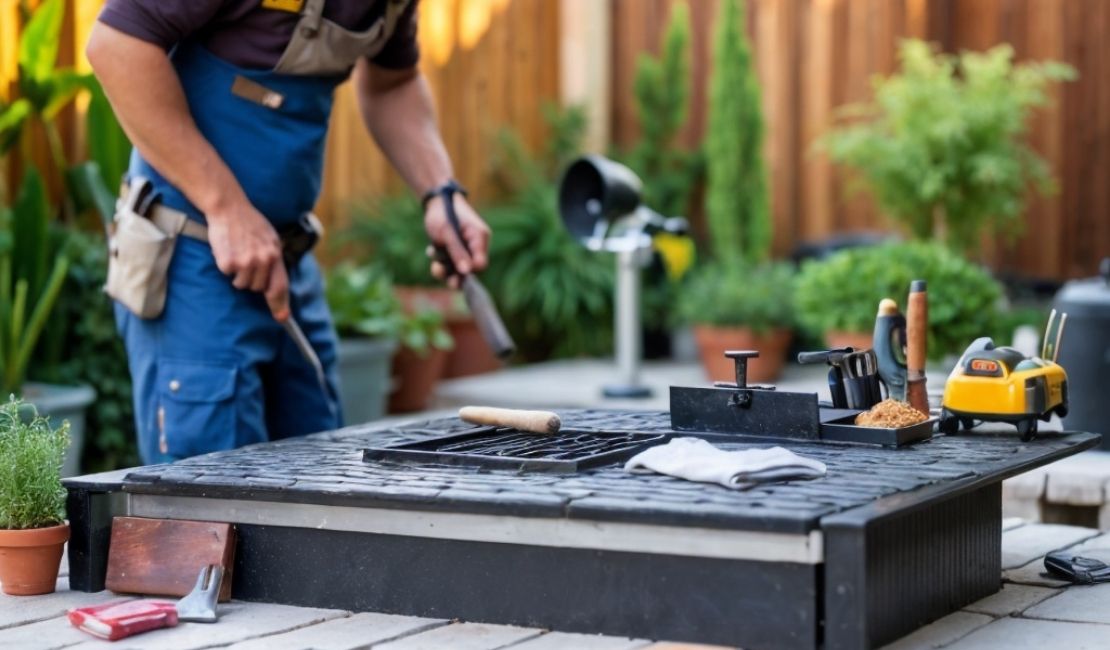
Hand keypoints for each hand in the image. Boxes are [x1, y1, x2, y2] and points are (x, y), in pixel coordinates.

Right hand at [206, 201, 289, 321]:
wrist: (229, 207)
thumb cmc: (249, 222)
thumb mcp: (269, 237)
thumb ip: (273, 258)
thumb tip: (274, 284)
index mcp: (275, 254)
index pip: (280, 286)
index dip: (280, 304)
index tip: (282, 318)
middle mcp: (263, 260)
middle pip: (258, 288)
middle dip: (252, 281)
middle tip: (245, 262)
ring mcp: (246, 261)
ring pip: (242, 284)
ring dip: (238, 274)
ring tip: (236, 254)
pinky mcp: (229, 261)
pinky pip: (227, 273)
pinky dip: (224, 265)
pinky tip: (226, 250)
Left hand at [424, 193, 490, 287]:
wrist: (435, 202)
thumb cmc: (443, 212)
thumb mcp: (448, 232)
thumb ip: (457, 252)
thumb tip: (467, 272)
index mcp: (479, 238)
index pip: (481, 263)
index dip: (470, 271)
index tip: (457, 272)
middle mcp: (475, 246)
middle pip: (469, 270)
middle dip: (454, 275)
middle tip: (441, 274)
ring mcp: (465, 249)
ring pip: (457, 269)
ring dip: (443, 268)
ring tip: (433, 259)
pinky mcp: (455, 251)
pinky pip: (448, 264)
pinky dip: (439, 261)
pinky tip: (432, 249)